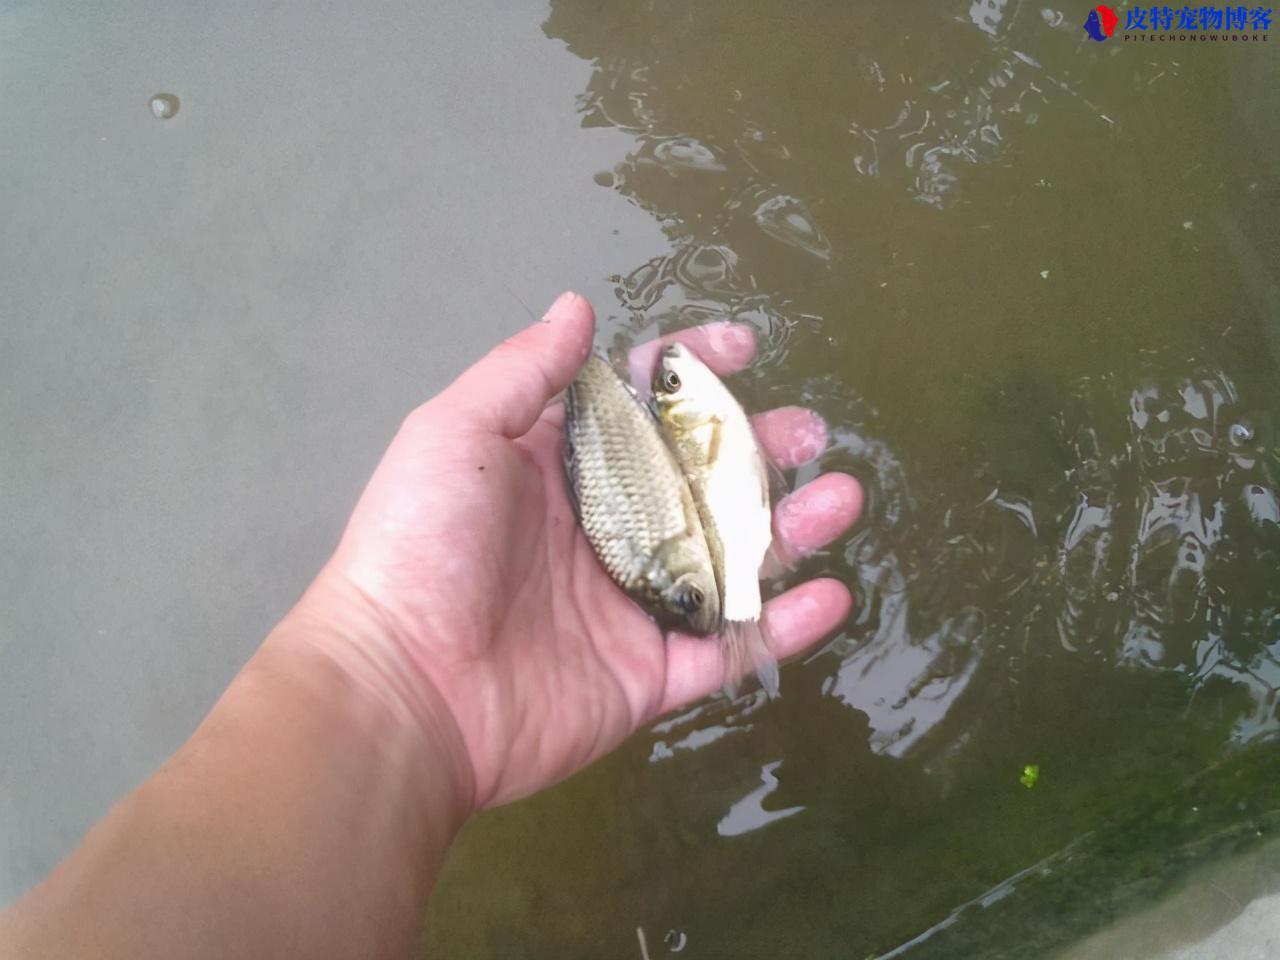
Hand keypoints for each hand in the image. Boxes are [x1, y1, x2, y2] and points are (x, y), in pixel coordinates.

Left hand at [289, 292, 861, 810]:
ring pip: (730, 560)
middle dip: (758, 449)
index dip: (691, 373)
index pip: (640, 408)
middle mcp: (605, 529)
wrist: (404, 687)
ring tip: (842, 498)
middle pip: (701, 479)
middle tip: (807, 433)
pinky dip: (783, 626)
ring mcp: (632, 604)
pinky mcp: (650, 674)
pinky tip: (832, 596)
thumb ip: (525, 373)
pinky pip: (728, 648)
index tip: (742, 348)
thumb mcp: (457, 435)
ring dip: (792, 529)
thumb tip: (576, 307)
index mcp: (563, 469)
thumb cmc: (422, 545)